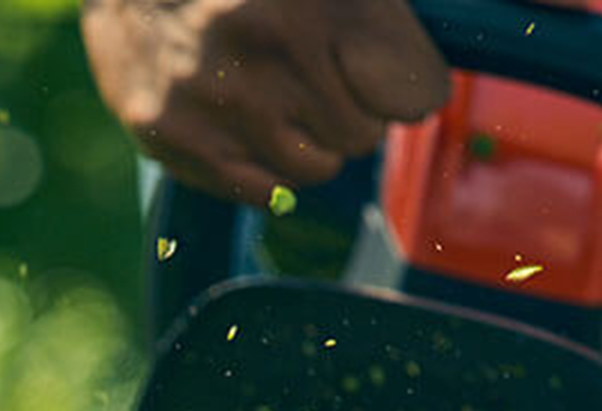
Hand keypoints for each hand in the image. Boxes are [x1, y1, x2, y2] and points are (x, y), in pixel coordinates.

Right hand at [81, 0, 450, 203]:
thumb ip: (378, 26)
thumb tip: (425, 93)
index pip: (416, 91)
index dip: (405, 86)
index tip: (382, 73)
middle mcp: (266, 44)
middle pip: (364, 135)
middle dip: (349, 112)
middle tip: (308, 77)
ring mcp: (218, 97)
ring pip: (317, 168)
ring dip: (308, 144)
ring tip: (272, 98)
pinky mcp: (176, 137)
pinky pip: (266, 193)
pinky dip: (265, 167)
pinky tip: (241, 123)